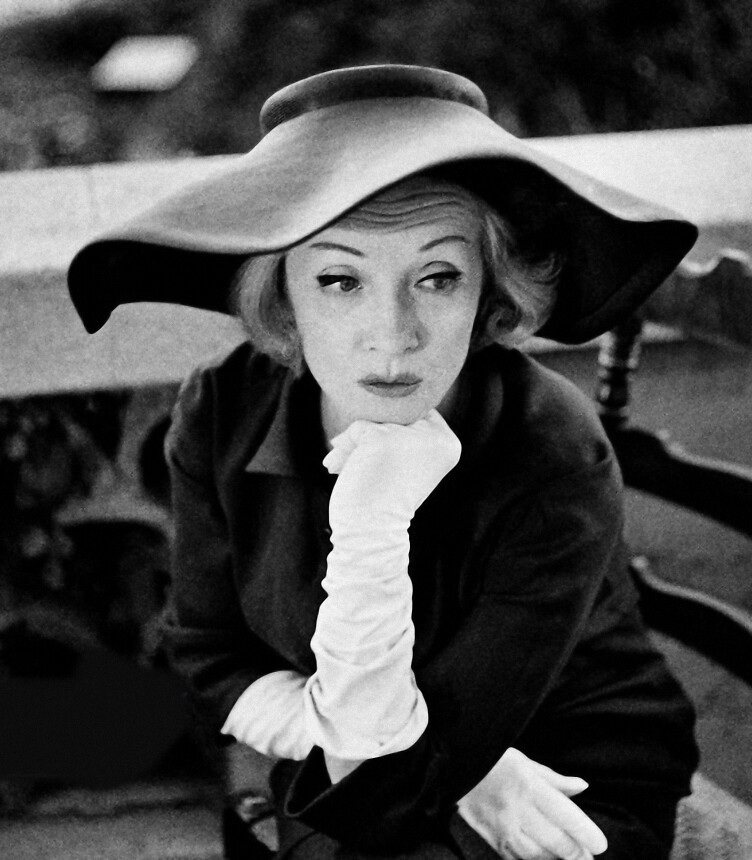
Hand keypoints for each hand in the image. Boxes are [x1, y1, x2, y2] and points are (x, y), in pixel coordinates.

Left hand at [324, 409, 460, 529]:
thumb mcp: (405, 460)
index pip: (417, 414)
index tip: (385, 463)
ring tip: (346, 469)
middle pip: (394, 415)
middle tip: (362, 467)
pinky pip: (356, 429)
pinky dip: (344, 450)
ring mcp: (409, 437)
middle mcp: (436, 437)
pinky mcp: (381, 439)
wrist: (372, 534)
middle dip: (370, 437)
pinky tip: (336, 469)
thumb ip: (398, 429)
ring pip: (373, 421)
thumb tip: (365, 398)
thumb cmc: (385, 499)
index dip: (394, 431)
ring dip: (354, 445)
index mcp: (449, 443)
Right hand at [457, 748, 607, 859]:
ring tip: (572, 859)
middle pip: (557, 842)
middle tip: (589, 857)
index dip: (586, 833)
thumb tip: (582, 786)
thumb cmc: (492, 760)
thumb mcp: (524, 761)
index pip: (565, 815)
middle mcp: (517, 809)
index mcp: (528, 785)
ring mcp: (503, 828)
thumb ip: (554, 779)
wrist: (451, 768)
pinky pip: (519, 859)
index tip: (600, 845)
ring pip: (539, 856)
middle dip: (578, 854)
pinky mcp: (492, 840)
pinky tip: (546, 859)